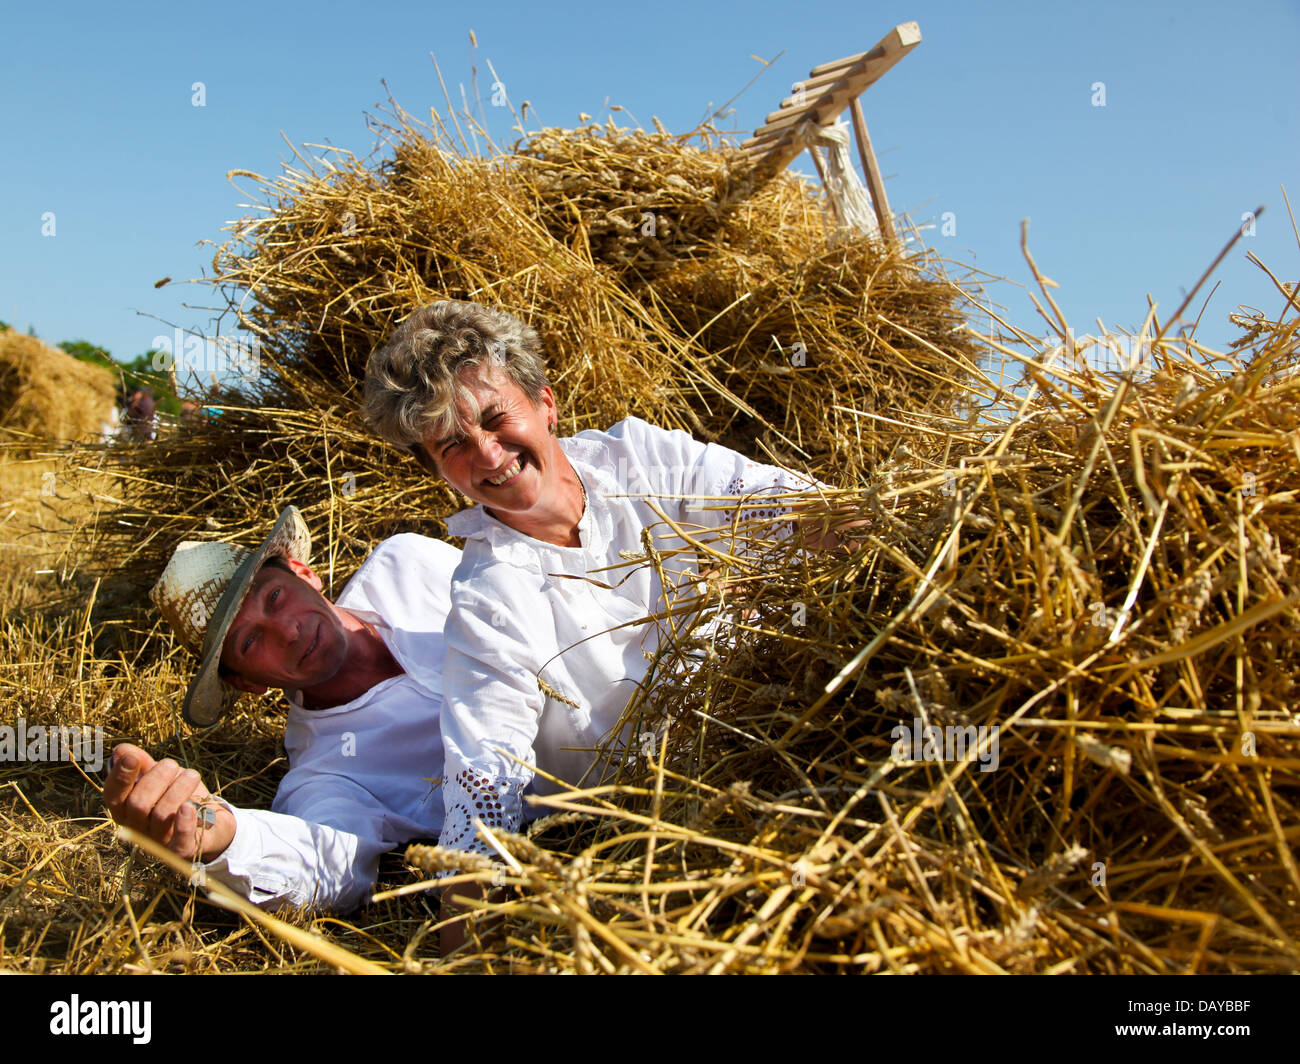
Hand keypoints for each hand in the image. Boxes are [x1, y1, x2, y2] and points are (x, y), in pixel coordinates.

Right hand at [102, 743, 235, 861]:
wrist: (212, 822)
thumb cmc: (179, 795)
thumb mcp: (161, 776)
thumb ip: (142, 764)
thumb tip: (121, 751)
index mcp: (125, 810)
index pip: (112, 796)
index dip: (120, 777)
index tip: (132, 758)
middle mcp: (137, 829)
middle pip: (138, 803)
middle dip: (157, 777)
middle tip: (172, 765)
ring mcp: (159, 842)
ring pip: (161, 815)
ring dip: (179, 788)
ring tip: (191, 776)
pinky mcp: (182, 851)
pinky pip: (180, 842)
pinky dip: (184, 823)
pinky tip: (189, 807)